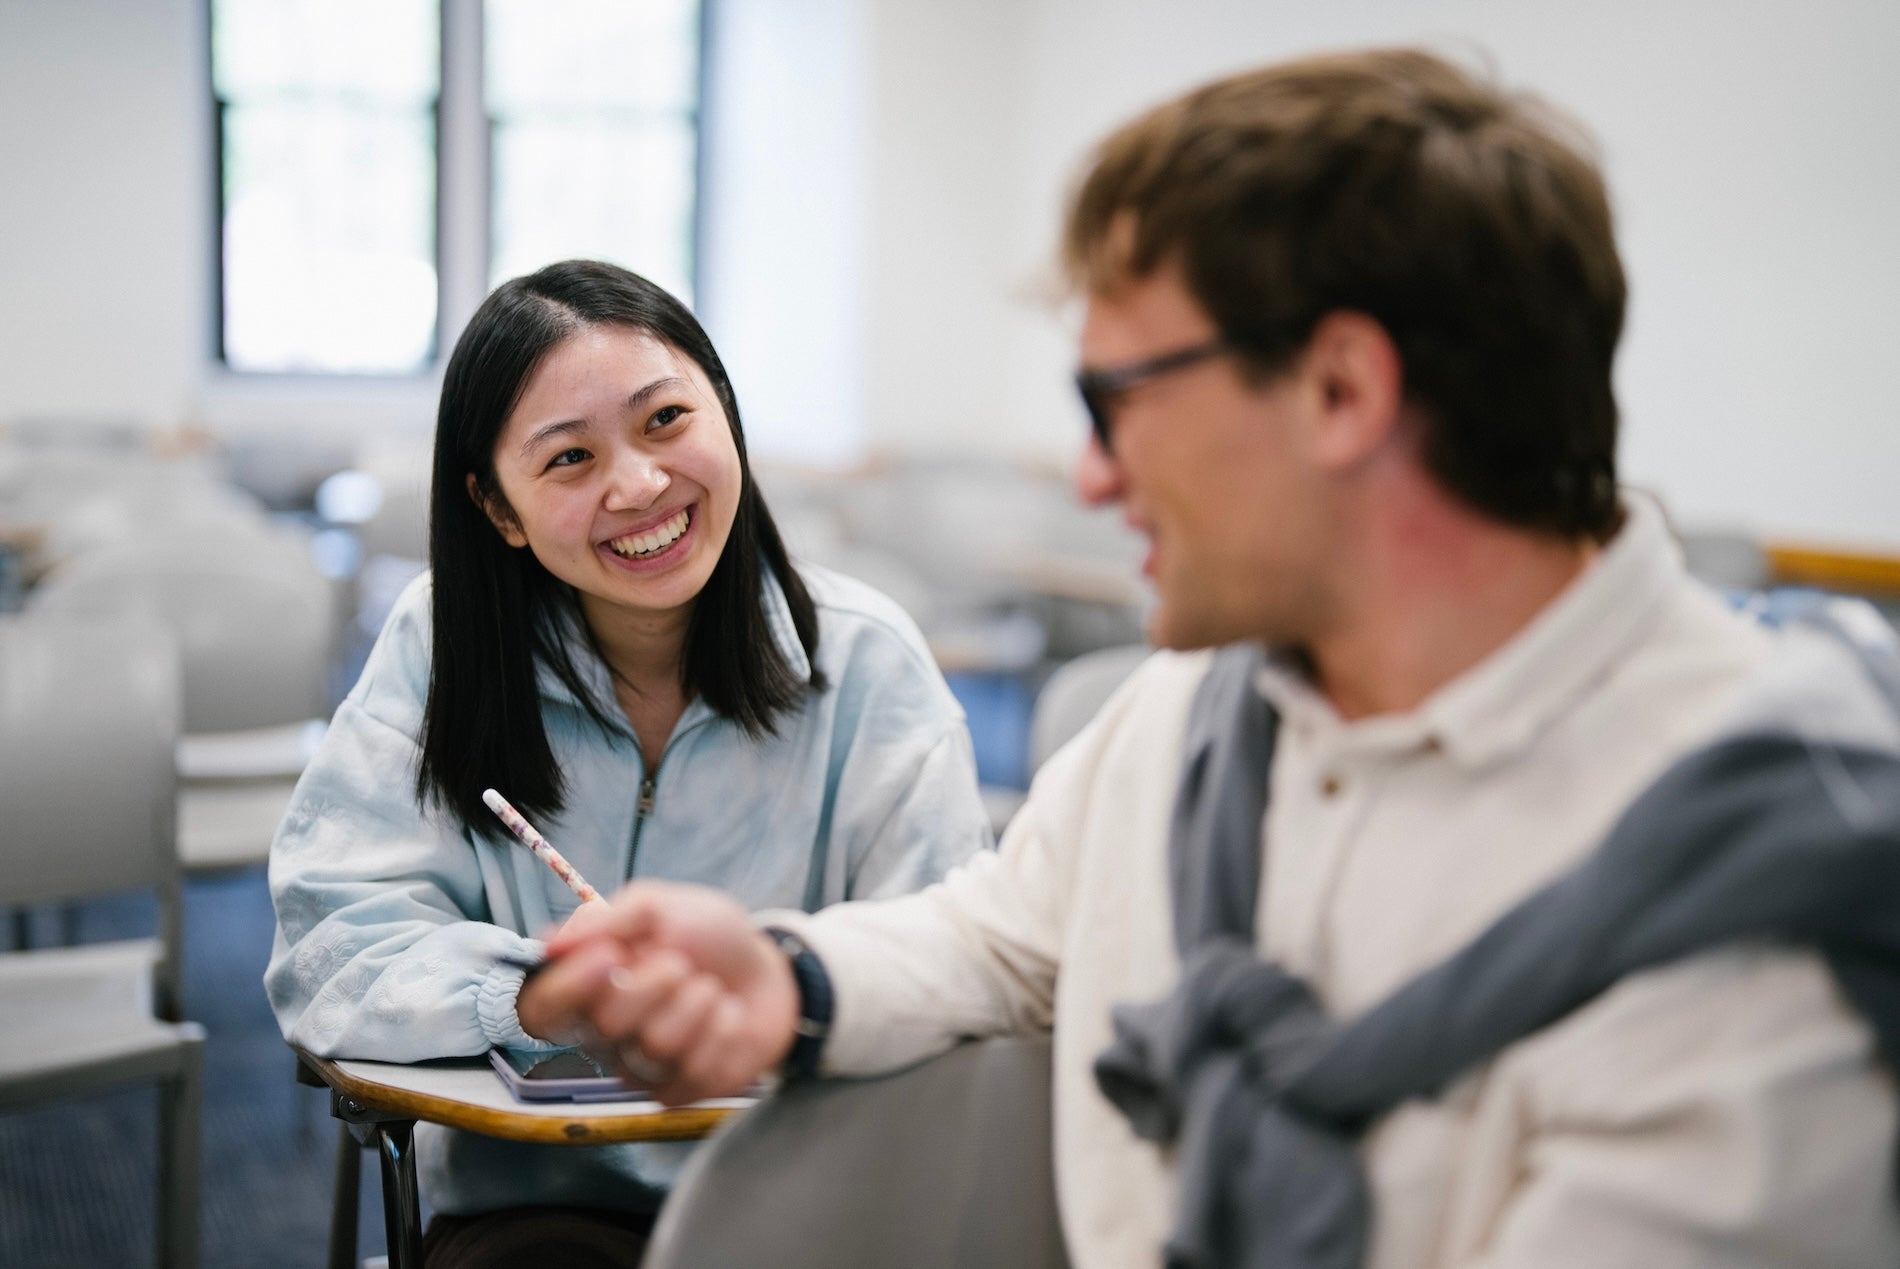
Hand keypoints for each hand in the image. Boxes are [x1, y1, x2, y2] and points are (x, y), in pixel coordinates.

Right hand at [518, 880, 800, 1105]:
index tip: (607, 955)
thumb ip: (607, 920)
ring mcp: (640, 1069)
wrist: (768, 968)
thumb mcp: (659, 906)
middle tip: (681, 963)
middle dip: (655, 983)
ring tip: (709, 988)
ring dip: (696, 1004)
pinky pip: (693, 1072)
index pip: (543, 1009)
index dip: (568, 988)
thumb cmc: (707, 936)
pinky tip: (727, 1018)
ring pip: (654, 1047)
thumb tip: (550, 945)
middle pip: (605, 1025)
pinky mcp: (680, 1091)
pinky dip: (723, 1032)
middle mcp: (604, 1035)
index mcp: (588, 988)